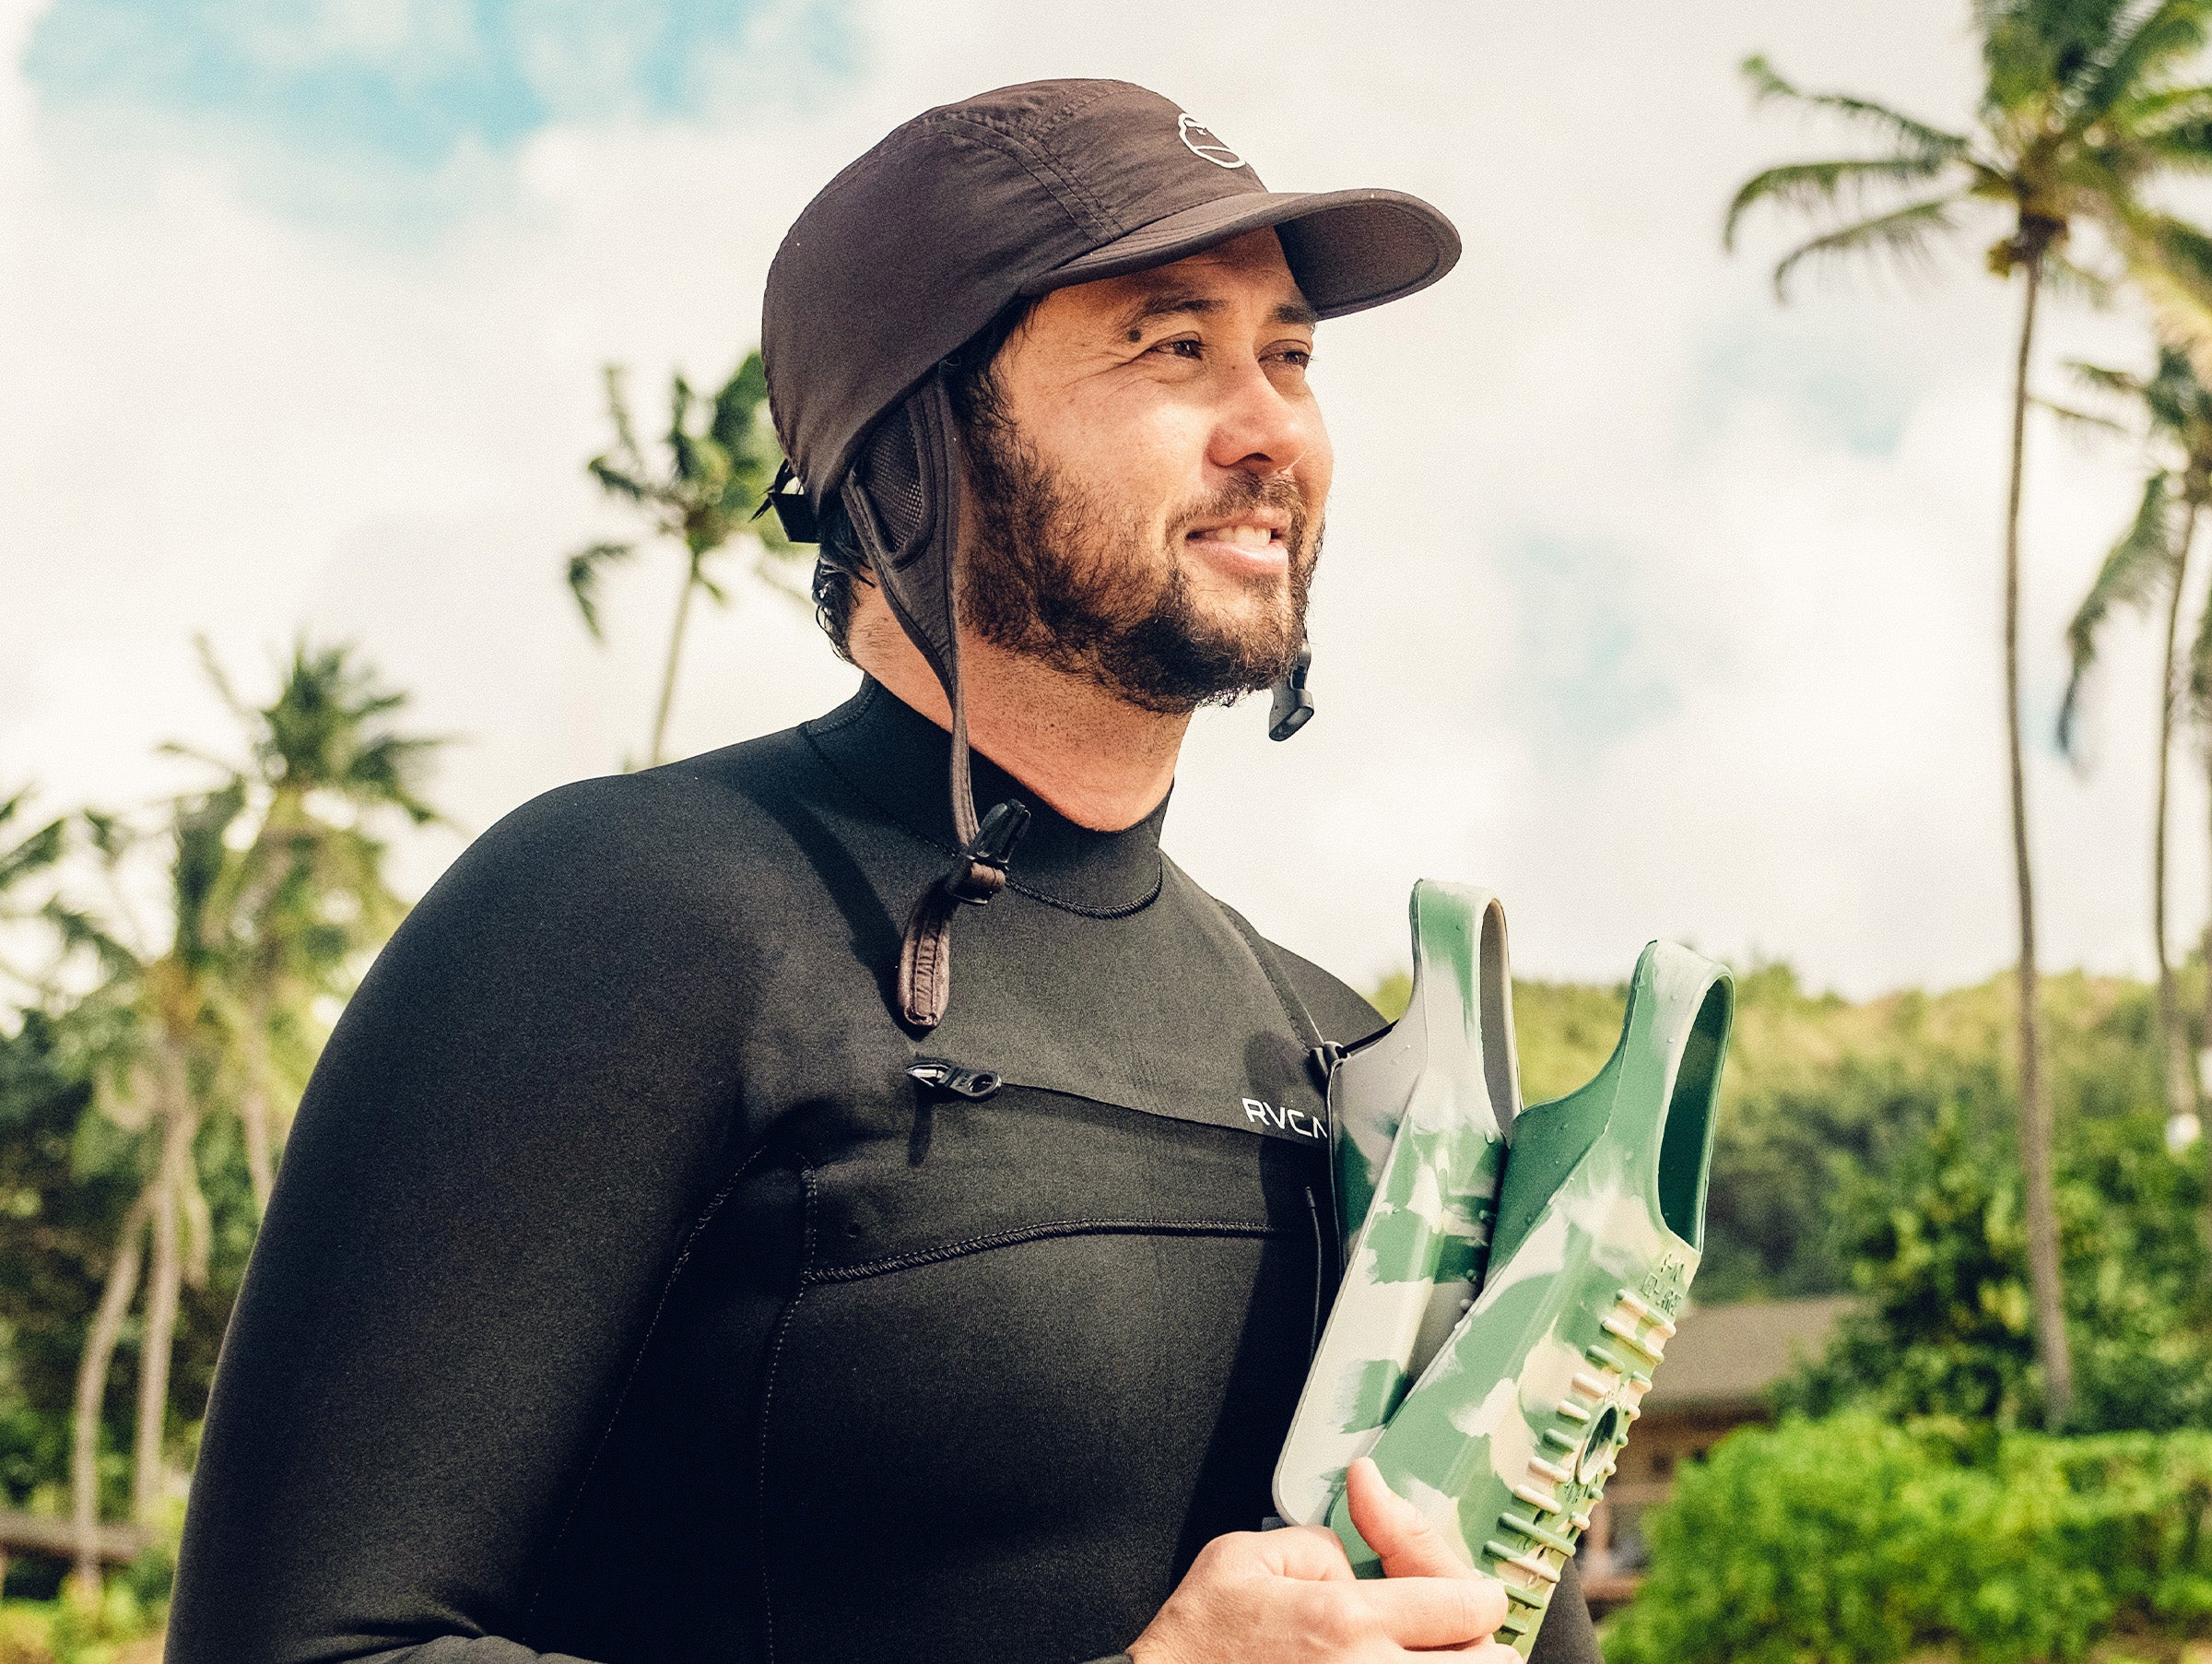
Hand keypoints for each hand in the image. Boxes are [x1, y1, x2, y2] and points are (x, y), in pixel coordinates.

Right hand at [1125, 1458, 1515, 1661]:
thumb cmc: (1195, 1644)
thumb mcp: (1244, 1557)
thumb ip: (1317, 1543)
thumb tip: (1356, 1555)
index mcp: (1347, 1620)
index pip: (1466, 1603)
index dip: (1475, 1589)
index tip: (1467, 1588)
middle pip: (1489, 1661)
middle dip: (1477, 1640)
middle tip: (1450, 1627)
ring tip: (1425, 1650)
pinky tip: (1394, 1663)